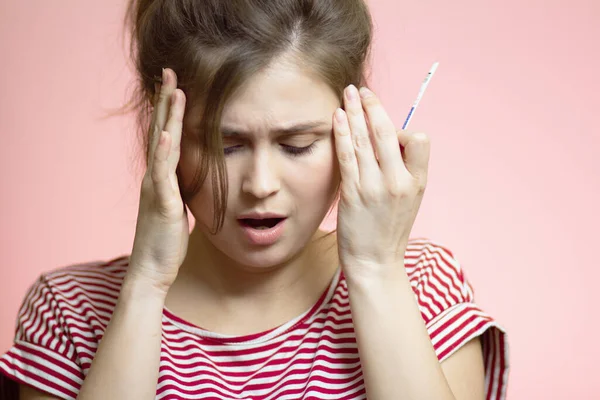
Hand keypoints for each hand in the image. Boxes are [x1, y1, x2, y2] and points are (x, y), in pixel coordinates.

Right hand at [127, 68, 189, 292]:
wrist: (151, 271)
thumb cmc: (164, 242)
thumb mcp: (175, 209)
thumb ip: (178, 190)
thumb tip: (186, 180)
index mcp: (160, 178)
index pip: (164, 137)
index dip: (168, 111)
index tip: (174, 85)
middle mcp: (154, 178)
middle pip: (160, 132)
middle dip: (165, 102)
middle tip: (169, 71)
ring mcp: (156, 189)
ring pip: (162, 146)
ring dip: (168, 118)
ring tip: (174, 90)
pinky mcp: (162, 205)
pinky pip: (163, 175)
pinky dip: (165, 153)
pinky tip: (168, 134)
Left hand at [333, 85, 429, 279]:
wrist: (375, 263)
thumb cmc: (388, 230)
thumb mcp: (409, 200)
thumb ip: (402, 170)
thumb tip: (388, 139)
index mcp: (418, 182)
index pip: (419, 140)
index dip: (403, 129)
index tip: (387, 125)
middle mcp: (399, 182)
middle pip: (387, 133)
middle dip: (373, 106)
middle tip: (361, 90)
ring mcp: (375, 187)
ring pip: (364, 139)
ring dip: (354, 112)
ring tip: (347, 93)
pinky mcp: (353, 193)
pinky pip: (347, 155)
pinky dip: (341, 133)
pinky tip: (336, 117)